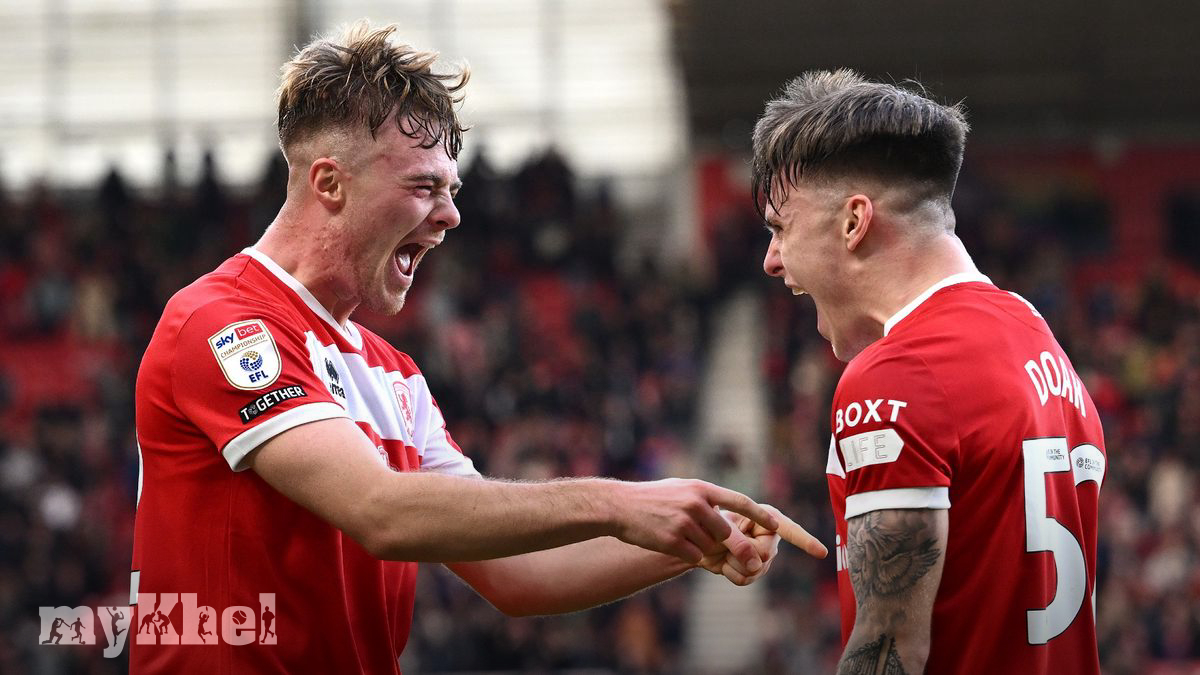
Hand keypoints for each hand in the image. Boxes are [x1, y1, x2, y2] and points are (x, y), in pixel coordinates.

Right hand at [608, 479, 779, 572]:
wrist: (619, 506)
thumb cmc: (651, 499)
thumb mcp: (681, 489)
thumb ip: (705, 499)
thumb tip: (729, 512)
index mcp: (701, 489)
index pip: (739, 501)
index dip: (760, 516)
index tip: (776, 526)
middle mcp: (695, 503)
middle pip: (727, 533)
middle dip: (739, 549)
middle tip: (754, 563)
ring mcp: (683, 522)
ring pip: (709, 547)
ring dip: (702, 548)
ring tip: (679, 535)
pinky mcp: (672, 540)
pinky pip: (693, 556)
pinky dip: (688, 555)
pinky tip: (671, 544)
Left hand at [698, 503, 826, 585]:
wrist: (696, 539)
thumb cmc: (710, 524)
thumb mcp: (722, 527)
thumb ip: (739, 542)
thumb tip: (756, 565)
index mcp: (767, 518)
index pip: (790, 530)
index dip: (805, 541)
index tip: (822, 552)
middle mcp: (769, 538)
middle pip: (765, 554)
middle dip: (742, 551)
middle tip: (726, 544)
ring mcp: (763, 556)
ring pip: (755, 570)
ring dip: (734, 563)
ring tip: (725, 552)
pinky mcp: (754, 571)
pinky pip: (746, 580)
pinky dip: (731, 574)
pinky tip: (725, 564)